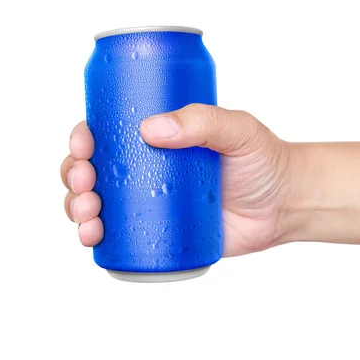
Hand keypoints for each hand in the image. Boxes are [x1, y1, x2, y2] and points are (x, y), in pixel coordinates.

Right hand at [61, 105, 296, 255]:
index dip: (84, 136)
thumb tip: (149, 129)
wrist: (285, 206)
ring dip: (77, 207)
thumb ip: (203, 121)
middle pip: (95, 169)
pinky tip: (92, 238)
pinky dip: (96, 237)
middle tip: (85, 183)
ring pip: (99, 203)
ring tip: (88, 214)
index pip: (110, 131)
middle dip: (74, 175)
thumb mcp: (238, 129)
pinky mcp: (160, 233)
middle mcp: (148, 168)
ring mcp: (151, 202)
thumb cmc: (263, 161)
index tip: (83, 142)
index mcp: (159, 137)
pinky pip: (120, 235)